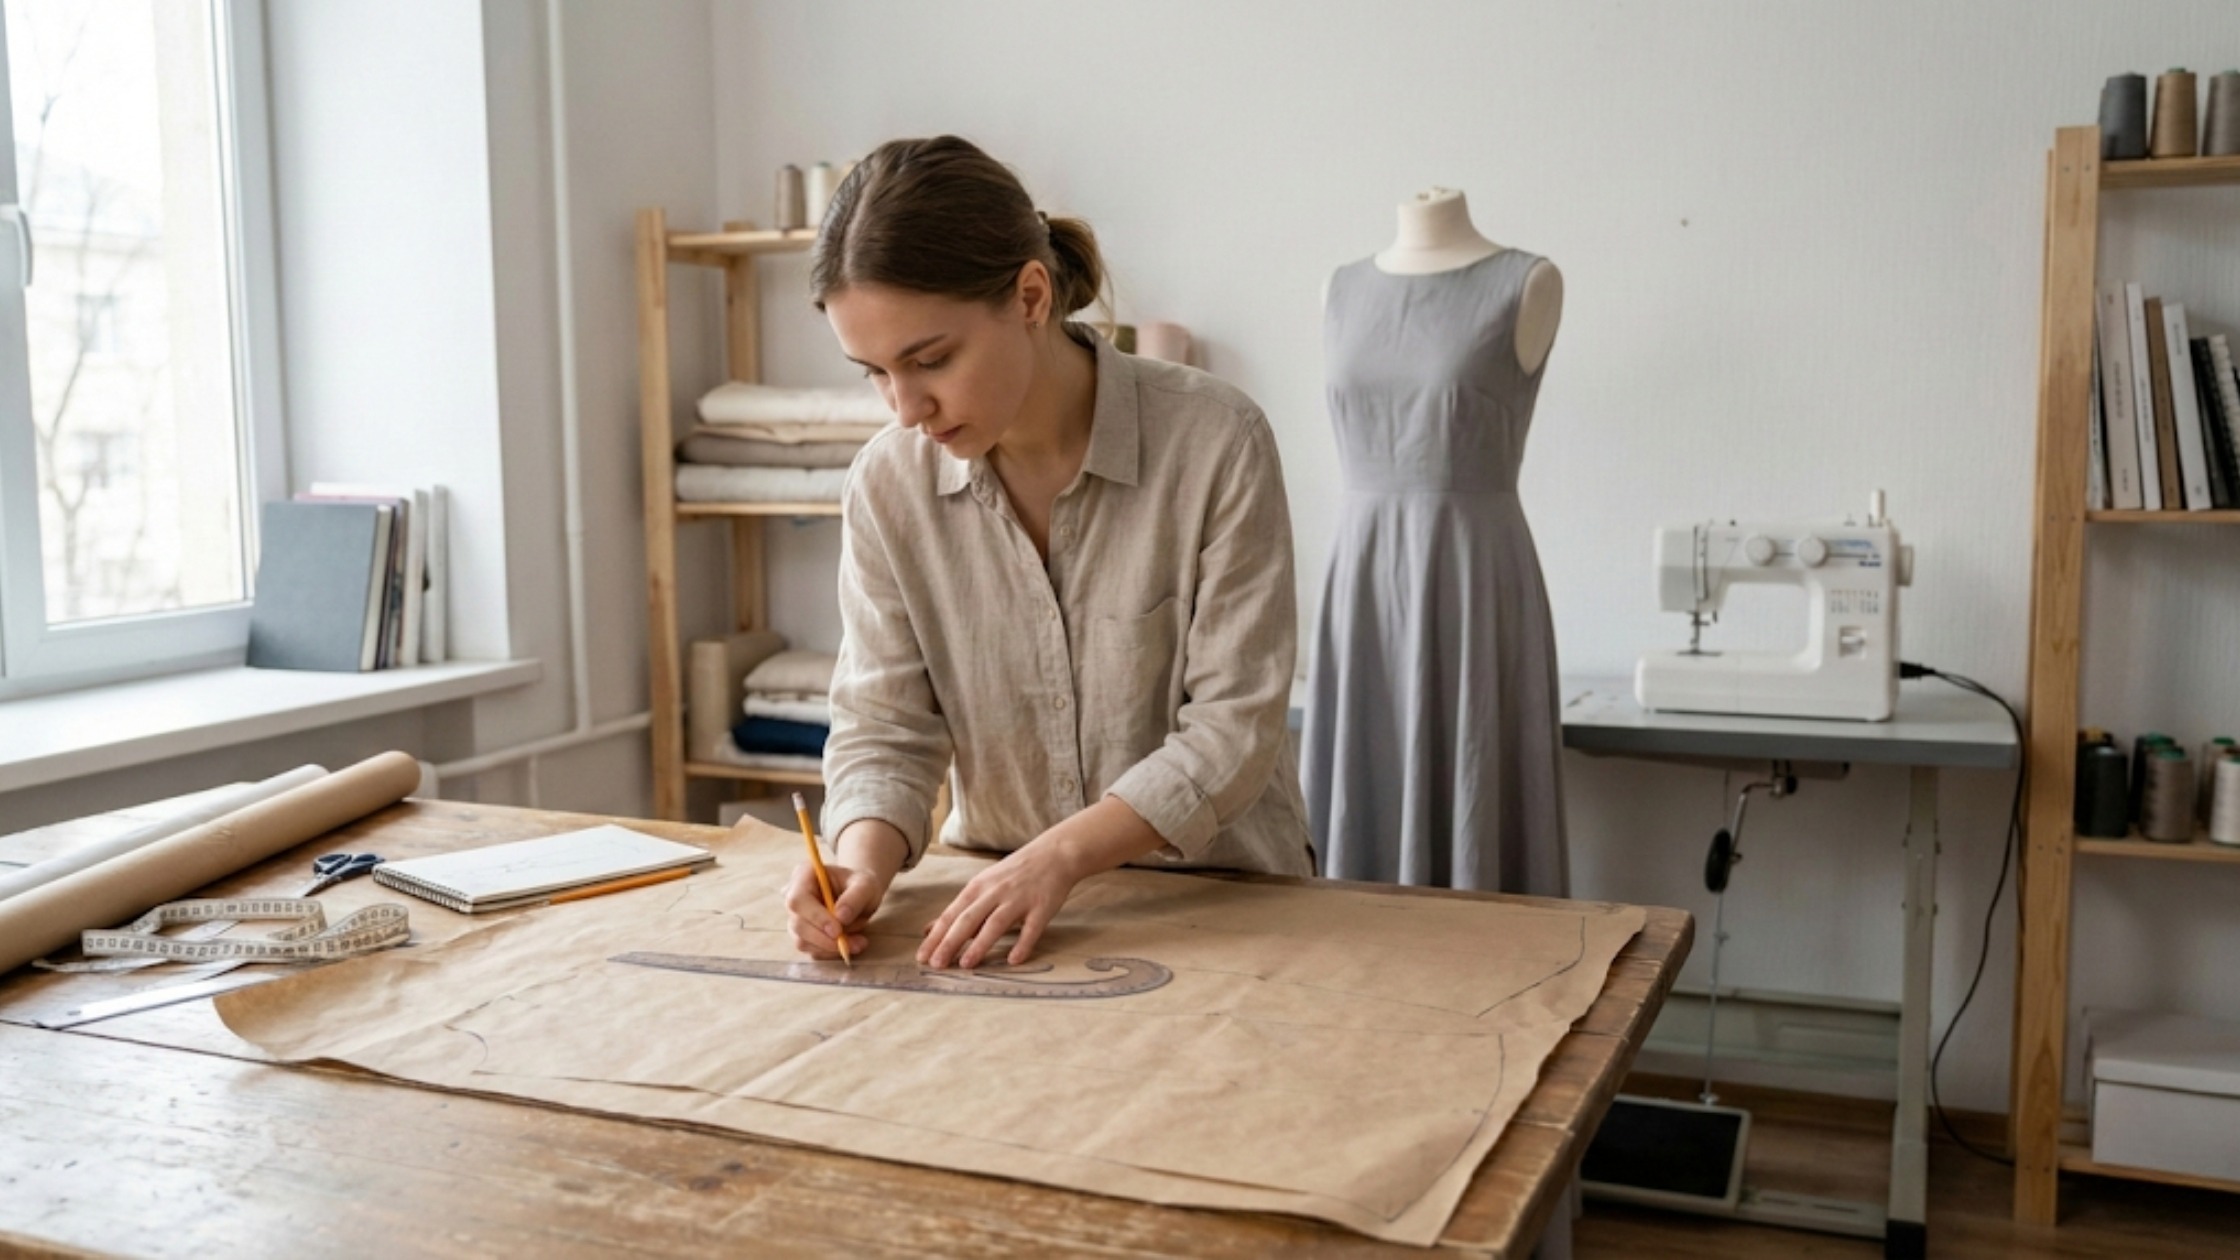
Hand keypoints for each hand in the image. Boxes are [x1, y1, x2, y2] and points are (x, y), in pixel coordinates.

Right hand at [785, 861, 887, 959]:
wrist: (860, 895)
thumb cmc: (861, 885)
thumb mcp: (866, 885)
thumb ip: (855, 897)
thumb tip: (841, 917)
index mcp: (804, 875)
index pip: (798, 900)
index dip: (815, 917)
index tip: (837, 930)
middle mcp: (794, 896)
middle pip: (797, 923)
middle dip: (824, 938)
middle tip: (852, 943)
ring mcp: (796, 918)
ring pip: (802, 941)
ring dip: (830, 948)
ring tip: (858, 943)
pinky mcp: (803, 935)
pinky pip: (811, 950)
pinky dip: (831, 952)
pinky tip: (851, 945)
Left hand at [918, 841, 1082, 969]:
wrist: (1054, 853)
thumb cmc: (1015, 873)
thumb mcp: (983, 885)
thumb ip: (959, 909)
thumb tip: (929, 930)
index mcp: (978, 888)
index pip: (951, 915)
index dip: (936, 937)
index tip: (921, 957)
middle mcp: (995, 892)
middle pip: (968, 919)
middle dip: (950, 942)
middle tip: (935, 964)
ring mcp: (1019, 899)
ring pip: (995, 923)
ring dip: (980, 944)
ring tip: (966, 964)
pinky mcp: (1042, 907)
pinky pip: (1031, 928)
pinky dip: (1023, 944)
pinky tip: (1014, 960)